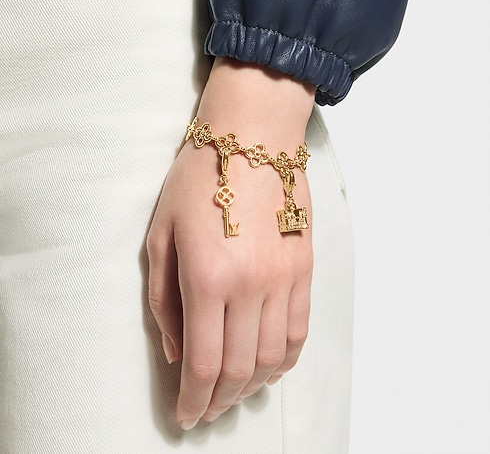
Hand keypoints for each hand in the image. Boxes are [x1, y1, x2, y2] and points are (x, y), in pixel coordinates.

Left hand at [147, 58, 314, 429]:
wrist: (251, 139)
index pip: (204, 363)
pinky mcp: (304, 269)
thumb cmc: (199, 179)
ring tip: (233, 393)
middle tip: (205, 409)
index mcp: (207, 277)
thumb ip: (164, 299)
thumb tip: (175, 350)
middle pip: (241, 370)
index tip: (185, 415)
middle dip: (219, 401)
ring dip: (252, 386)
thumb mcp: (161, 235)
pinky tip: (268, 366)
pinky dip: (284, 359)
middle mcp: (251, 285)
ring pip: (274, 358)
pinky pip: (299, 330)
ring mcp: (284, 278)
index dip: (193, 400)